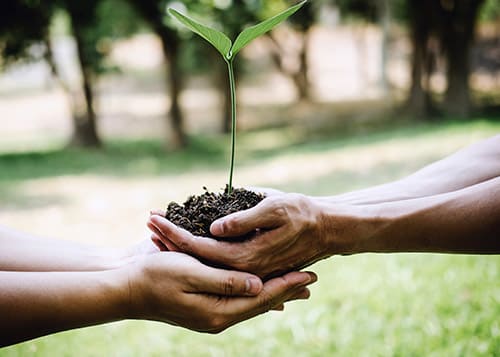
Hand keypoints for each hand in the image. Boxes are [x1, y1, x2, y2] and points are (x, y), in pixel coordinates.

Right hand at [126, 251, 315, 332]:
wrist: (126, 290)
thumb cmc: (155, 276)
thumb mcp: (190, 273)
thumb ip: (225, 281)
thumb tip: (257, 284)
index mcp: (217, 312)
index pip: (261, 298)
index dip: (286, 285)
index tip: (309, 274)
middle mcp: (217, 318)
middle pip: (260, 303)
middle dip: (287, 289)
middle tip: (311, 278)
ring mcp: (211, 315)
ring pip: (251, 302)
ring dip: (275, 291)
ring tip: (296, 285)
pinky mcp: (205, 308)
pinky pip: (238, 301)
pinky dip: (256, 293)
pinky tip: (263, 289)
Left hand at [148, 193, 333, 278]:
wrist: (327, 228)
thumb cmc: (303, 214)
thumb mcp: (274, 210)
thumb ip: (244, 221)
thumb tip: (214, 229)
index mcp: (245, 257)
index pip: (200, 248)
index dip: (175, 233)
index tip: (154, 217)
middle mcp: (242, 268)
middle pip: (197, 258)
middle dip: (170, 239)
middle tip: (148, 221)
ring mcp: (245, 268)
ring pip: (204, 259)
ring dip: (180, 243)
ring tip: (157, 228)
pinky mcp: (248, 262)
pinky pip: (216, 258)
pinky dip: (197, 247)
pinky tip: (184, 236)